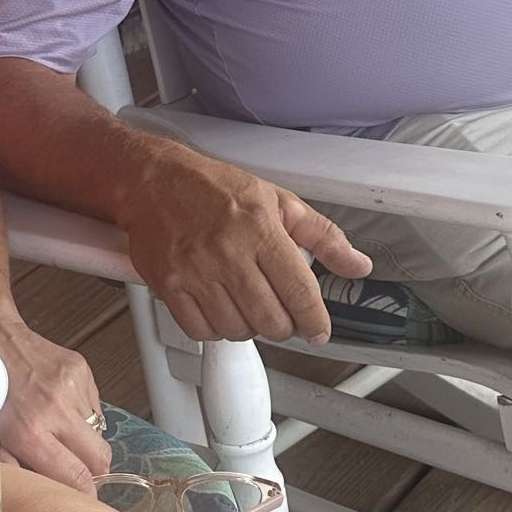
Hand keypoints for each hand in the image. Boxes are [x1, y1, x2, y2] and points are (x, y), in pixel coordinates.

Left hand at [0, 301, 111, 491]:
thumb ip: (13, 470)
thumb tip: (37, 496)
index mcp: (31, 431)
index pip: (77, 476)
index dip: (85, 495)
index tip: (83, 501)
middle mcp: (56, 410)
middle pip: (100, 459)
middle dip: (94, 471)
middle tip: (79, 471)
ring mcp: (72, 387)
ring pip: (98, 432)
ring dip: (84, 439)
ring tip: (59, 430)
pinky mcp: (81, 370)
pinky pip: (95, 407)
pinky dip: (82, 414)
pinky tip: (59, 407)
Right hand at [121, 143, 368, 346]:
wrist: (153, 181)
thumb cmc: (214, 188)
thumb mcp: (278, 201)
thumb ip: (323, 236)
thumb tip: (358, 264)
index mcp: (260, 229)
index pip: (300, 290)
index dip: (314, 319)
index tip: (318, 330)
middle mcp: (229, 252)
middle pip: (271, 320)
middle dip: (283, 326)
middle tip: (280, 315)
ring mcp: (196, 271)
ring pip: (237, 330)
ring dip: (249, 327)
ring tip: (247, 306)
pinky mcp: (169, 285)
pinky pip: (201, 330)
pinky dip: (216, 329)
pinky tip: (220, 309)